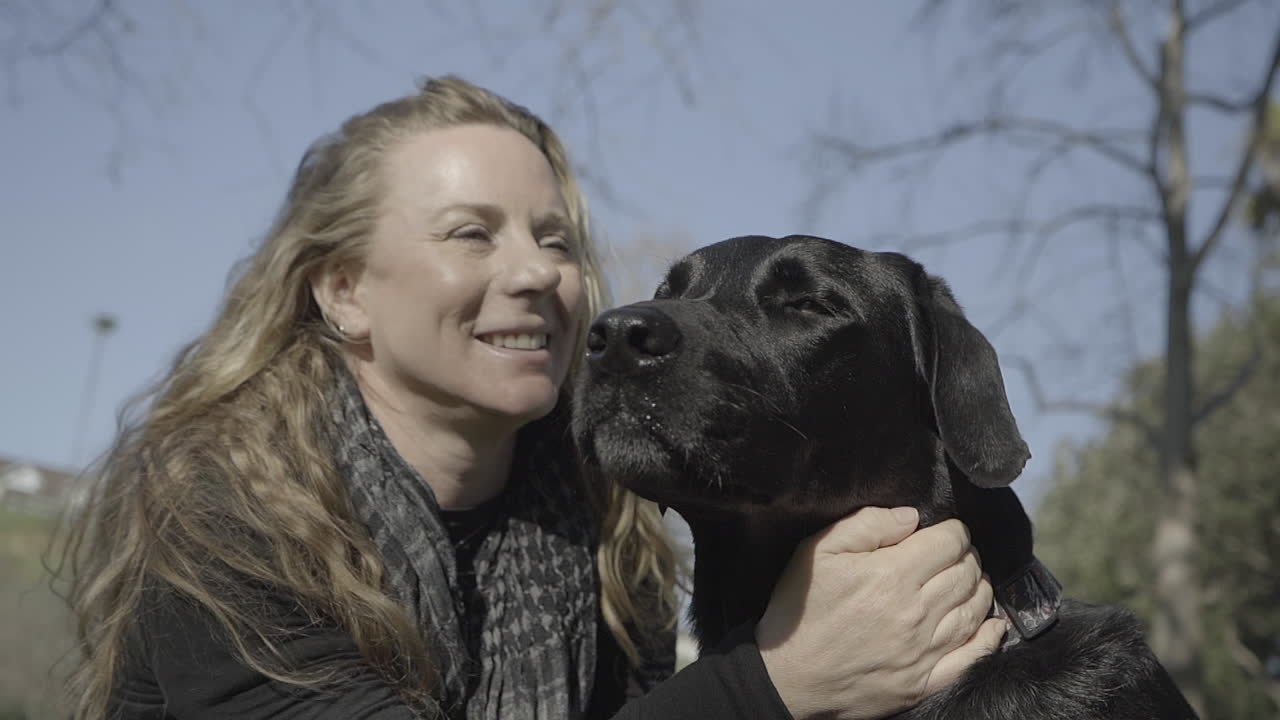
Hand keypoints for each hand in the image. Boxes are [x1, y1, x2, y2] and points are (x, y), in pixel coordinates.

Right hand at [756, 506, 1006, 719]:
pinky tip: (993, 624)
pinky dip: (990, 637)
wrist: (787, 677)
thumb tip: (912, 517)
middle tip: (955, 554)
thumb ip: (866, 525)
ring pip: (975, 610)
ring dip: (980, 588)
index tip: (946, 531)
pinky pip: (972, 657)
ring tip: (970, 581)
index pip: (949, 542)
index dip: (954, 531)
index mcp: (892, 575)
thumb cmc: (798, 612)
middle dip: (967, 556)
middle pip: (967, 573)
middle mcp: (916, 612)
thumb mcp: (818, 552)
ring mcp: (924, 651)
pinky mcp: (924, 681)